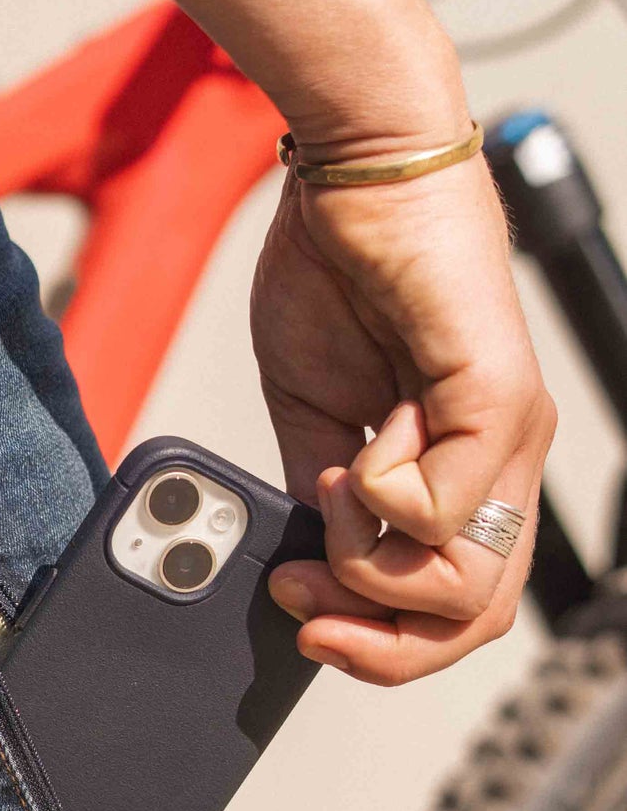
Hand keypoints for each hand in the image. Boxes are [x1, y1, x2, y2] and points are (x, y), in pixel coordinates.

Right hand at [251, 142, 555, 685]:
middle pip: (473, 615)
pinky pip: (440, 506)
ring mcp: (508, 432)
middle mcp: (503, 459)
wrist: (356, 171)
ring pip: (465, 580)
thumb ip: (320, 496)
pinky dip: (375, 496)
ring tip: (333, 485)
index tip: (303, 616)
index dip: (381, 640)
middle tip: (304, 602)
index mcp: (465, 467)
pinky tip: (357, 443)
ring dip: (367, 560)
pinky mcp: (494, 394)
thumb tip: (306, 564)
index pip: (454, 603)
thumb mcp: (312, 414)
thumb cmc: (337, 272)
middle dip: (377, 638)